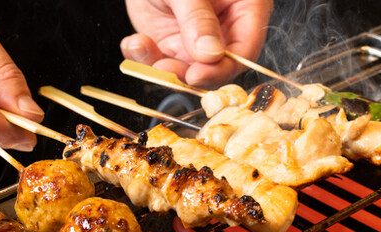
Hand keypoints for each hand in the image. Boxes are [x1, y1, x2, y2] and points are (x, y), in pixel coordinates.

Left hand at [122, 0, 272, 88]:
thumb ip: (198, 18)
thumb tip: (210, 54)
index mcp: (246, 7)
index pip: (245, 49)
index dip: (222, 68)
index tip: (197, 74)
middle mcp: (224, 29)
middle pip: (215, 67)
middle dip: (186, 72)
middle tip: (164, 67)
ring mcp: (197, 40)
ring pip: (185, 70)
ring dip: (160, 67)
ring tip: (140, 47)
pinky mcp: (173, 44)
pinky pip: (161, 62)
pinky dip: (143, 58)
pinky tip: (134, 43)